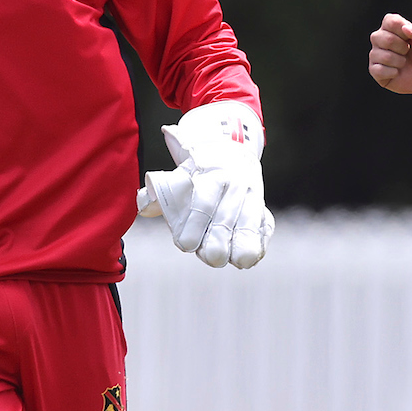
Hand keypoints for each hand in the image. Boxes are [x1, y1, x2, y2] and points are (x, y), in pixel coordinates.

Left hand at [135, 100, 272, 268]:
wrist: (229, 148)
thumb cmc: (196, 171)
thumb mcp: (178, 175)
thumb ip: (160, 194)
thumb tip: (145, 205)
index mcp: (210, 174)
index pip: (203, 201)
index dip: (195, 224)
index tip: (185, 245)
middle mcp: (234, 184)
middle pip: (228, 216)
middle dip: (220, 240)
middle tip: (212, 258)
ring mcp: (252, 196)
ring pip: (252, 221)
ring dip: (245, 243)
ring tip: (240, 262)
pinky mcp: (262, 208)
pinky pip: (266, 225)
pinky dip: (261, 241)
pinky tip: (252, 258)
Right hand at [367, 15, 411, 93]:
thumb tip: (406, 29)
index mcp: (391, 26)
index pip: (390, 21)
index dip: (403, 30)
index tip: (411, 37)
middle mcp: (380, 38)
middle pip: (386, 39)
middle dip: (403, 47)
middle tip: (408, 50)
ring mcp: (376, 54)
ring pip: (383, 56)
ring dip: (400, 61)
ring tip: (404, 61)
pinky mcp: (374, 70)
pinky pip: (379, 70)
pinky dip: (393, 72)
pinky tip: (397, 72)